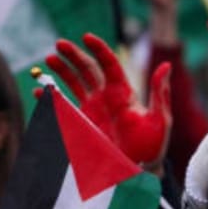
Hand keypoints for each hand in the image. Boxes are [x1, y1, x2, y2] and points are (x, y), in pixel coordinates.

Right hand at [46, 33, 171, 171]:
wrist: (138, 171)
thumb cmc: (153, 147)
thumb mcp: (161, 120)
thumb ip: (160, 94)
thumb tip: (167, 65)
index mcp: (123, 93)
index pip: (109, 64)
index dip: (99, 49)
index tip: (87, 37)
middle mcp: (105, 97)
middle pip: (87, 69)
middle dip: (73, 55)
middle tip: (59, 44)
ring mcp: (91, 110)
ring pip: (73, 83)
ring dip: (61, 71)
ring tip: (49, 60)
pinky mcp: (81, 124)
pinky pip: (63, 108)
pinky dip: (51, 99)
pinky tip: (41, 92)